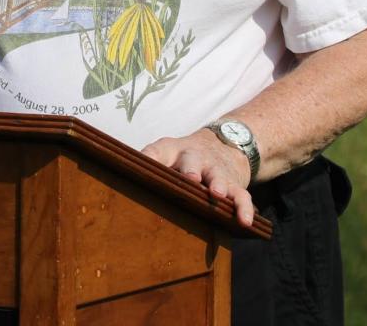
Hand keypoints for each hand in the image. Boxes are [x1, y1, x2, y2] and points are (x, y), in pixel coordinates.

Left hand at [141, 128, 255, 226]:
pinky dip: (244, 208)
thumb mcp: (165, 156)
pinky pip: (241, 196)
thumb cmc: (183, 159)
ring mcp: (215, 171)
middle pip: (191, 160)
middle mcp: (194, 158)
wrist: (222, 144)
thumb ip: (148, 170)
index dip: (151, 156)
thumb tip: (121, 194)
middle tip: (189, 178)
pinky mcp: (234, 184)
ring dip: (218, 184)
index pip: (157, 150)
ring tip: (217, 195)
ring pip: (218, 176)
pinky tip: (245, 221)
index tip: (144, 163)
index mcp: (172, 151)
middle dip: (190, 169)